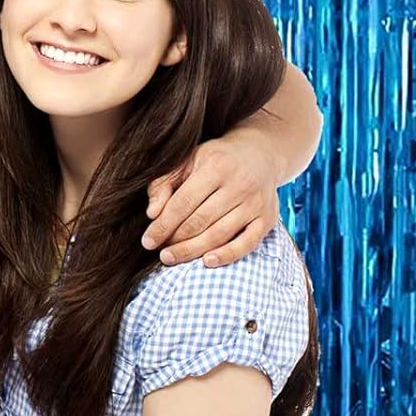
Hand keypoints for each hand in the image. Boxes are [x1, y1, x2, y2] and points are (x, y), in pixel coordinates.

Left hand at [142, 137, 279, 267]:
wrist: (259, 154)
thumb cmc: (215, 159)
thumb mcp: (187, 160)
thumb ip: (165, 183)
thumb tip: (152, 214)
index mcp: (215, 167)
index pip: (183, 203)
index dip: (163, 224)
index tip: (148, 241)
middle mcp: (238, 186)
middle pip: (200, 221)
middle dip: (176, 240)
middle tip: (160, 252)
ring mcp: (255, 204)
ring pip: (220, 235)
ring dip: (193, 250)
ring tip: (172, 258)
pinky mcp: (267, 219)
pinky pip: (247, 244)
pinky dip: (227, 255)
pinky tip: (206, 261)